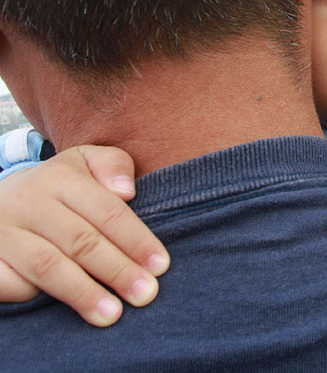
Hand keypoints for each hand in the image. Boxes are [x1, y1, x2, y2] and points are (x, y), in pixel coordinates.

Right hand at [0, 146, 169, 325]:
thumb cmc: (58, 186)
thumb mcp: (86, 162)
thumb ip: (113, 166)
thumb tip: (127, 191)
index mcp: (59, 177)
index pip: (106, 211)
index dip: (136, 240)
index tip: (160, 265)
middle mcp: (27, 202)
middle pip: (81, 241)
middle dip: (117, 270)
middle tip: (146, 293)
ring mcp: (2, 233)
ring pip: (47, 266)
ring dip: (83, 293)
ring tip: (113, 314)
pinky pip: (12, 283)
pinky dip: (36, 296)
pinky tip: (62, 309)